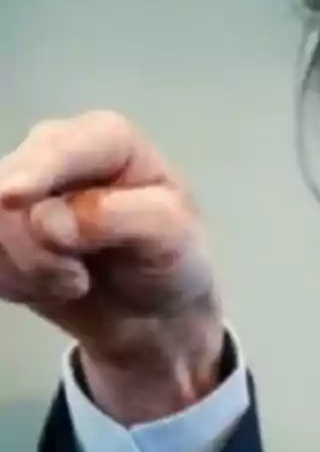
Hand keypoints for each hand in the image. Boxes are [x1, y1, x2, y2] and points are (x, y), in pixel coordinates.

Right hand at [0, 111, 224, 423]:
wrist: (152, 311)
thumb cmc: (170, 261)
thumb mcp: (171, 235)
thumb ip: (119, 218)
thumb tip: (49, 220)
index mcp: (106, 140)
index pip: (62, 145)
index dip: (36, 170)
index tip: (13, 198)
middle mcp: (53, 153)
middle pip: (7, 189)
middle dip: (37, 249)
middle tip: (79, 282)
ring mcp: (18, 189)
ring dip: (27, 271)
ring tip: (74, 283)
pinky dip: (11, 283)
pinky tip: (47, 286)